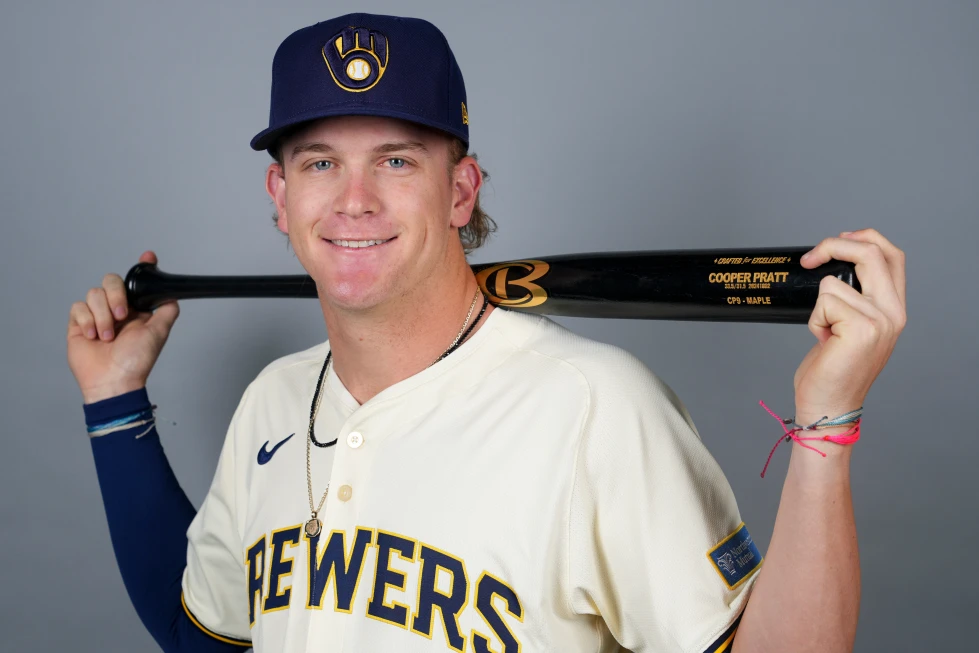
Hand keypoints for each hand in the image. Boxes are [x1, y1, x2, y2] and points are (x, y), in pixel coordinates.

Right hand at [67, 251, 179, 403]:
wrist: (113, 380)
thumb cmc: (136, 361)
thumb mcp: (158, 333)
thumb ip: (167, 311)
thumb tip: (172, 295)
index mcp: (136, 309)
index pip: (136, 282)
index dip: (142, 267)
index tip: (148, 257)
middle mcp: (117, 309)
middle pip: (111, 280)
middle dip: (116, 295)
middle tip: (122, 316)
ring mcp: (97, 315)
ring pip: (93, 293)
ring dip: (102, 315)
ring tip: (108, 336)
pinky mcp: (78, 324)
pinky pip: (78, 307)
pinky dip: (86, 320)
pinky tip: (93, 335)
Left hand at [793, 229, 906, 424]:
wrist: (830, 405)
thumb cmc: (833, 368)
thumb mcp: (852, 327)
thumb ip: (857, 299)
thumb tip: (832, 266)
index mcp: (894, 308)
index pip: (892, 255)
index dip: (864, 238)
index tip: (837, 240)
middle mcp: (894, 312)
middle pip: (870, 253)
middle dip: (832, 246)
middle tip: (809, 260)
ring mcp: (880, 320)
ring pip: (833, 282)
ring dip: (818, 306)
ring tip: (826, 333)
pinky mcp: (861, 328)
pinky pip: (824, 301)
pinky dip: (814, 319)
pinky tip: (824, 341)